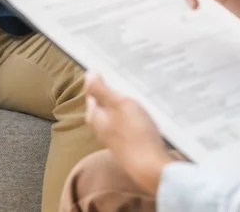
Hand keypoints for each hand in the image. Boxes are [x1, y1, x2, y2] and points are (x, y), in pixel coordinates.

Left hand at [84, 72, 172, 195]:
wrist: (151, 167)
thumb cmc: (136, 134)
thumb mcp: (119, 104)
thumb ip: (102, 90)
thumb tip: (88, 74)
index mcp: (97, 119)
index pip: (91, 98)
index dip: (97, 85)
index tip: (105, 72)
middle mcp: (103, 131)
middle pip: (102, 109)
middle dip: (109, 96)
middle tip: (120, 80)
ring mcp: (117, 141)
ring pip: (115, 119)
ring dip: (121, 106)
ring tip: (134, 94)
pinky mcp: (130, 147)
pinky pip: (127, 128)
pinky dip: (132, 118)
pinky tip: (143, 115)